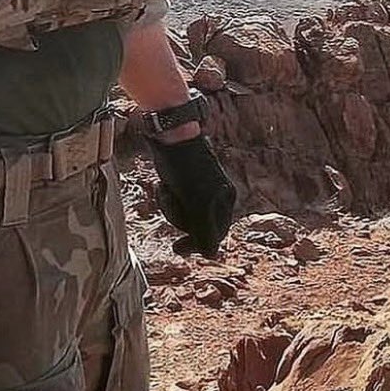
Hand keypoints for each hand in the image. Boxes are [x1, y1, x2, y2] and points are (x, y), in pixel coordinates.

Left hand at [148, 134, 235, 258]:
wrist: (170, 135)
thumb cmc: (185, 168)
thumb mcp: (197, 204)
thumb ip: (205, 231)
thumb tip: (211, 256)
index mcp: (226, 199)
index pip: (215, 234)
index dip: (196, 244)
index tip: (177, 248)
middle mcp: (217, 194)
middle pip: (198, 225)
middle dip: (179, 218)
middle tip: (170, 202)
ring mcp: (201, 187)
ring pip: (185, 213)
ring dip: (171, 206)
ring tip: (165, 190)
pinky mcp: (185, 181)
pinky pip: (177, 201)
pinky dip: (167, 196)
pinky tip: (163, 185)